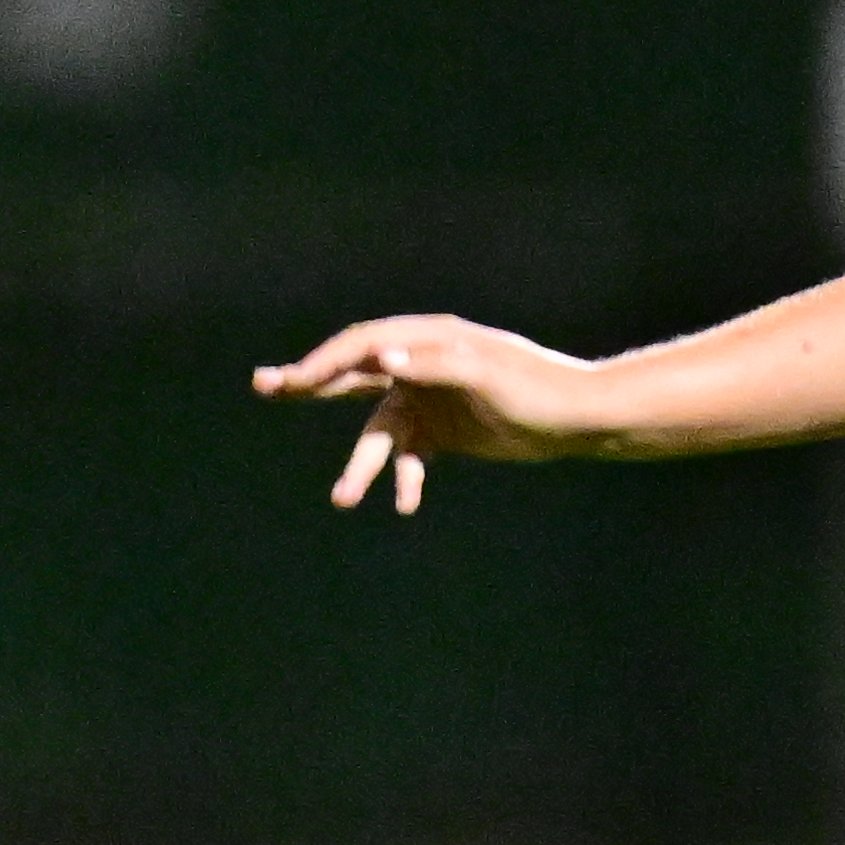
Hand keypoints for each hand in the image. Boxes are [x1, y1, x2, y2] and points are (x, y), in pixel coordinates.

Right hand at [249, 313, 593, 511]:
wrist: (580, 419)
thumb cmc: (535, 388)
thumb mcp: (484, 374)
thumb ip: (434, 363)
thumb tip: (383, 352)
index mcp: (430, 339)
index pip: (363, 346)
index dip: (324, 362)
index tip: (291, 382)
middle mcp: (422, 366)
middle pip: (353, 375)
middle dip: (309, 383)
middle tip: (264, 385)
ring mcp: (430, 401)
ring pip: (380, 433)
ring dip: (362, 466)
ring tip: (342, 499)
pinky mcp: (444, 433)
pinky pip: (410, 458)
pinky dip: (405, 479)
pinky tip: (407, 504)